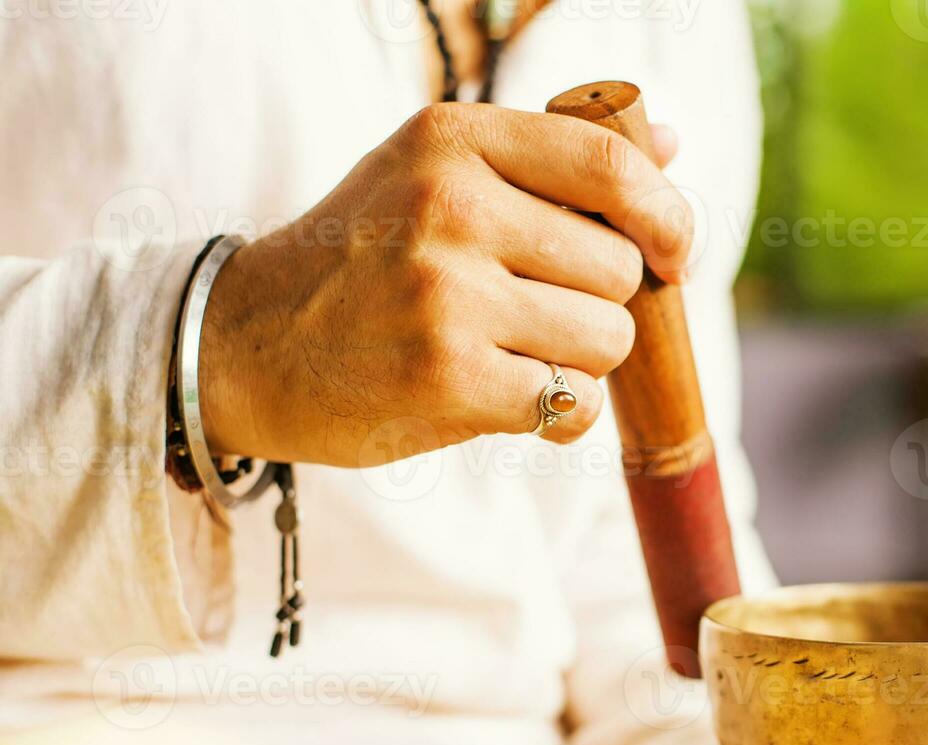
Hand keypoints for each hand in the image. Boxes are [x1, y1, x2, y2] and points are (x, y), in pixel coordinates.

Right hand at [197, 104, 689, 464]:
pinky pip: (573, 402)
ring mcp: (447, 292)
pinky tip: (510, 399)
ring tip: (515, 355)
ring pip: (606, 339)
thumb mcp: (431, 176)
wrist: (244, 345)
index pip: (609, 164)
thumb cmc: (360, 260)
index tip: (674, 253)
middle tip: (539, 317)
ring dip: (580, 363)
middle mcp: (449, 205)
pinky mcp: (447, 375)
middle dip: (600, 305)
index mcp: (453, 140)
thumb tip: (672, 142)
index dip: (667, 216)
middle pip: (618, 269)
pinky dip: (559, 413)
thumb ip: (550, 162)